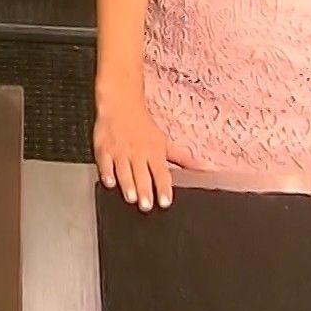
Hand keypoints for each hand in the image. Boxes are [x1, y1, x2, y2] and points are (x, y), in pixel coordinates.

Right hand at [93, 92, 208, 211]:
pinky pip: (105, 163)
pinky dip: (107, 173)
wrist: (121, 104)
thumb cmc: (143, 127)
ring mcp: (120, 152)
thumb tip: (206, 169)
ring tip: (131, 197)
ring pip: (124, 170)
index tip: (165, 201)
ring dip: (128, 184)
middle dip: (144, 190)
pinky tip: (109, 183)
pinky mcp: (104, 150)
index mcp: (154, 152)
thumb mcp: (165, 143)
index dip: (163, 188)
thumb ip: (184, 160)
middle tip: (146, 205)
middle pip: (142, 174)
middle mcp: (138, 153)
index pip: (161, 173)